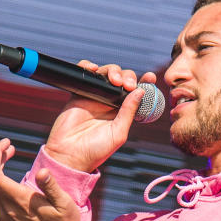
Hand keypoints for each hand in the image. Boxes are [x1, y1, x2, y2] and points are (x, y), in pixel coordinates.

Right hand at [42, 62, 156, 172]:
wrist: (70, 155)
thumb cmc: (96, 150)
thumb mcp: (118, 132)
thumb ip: (128, 112)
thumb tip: (140, 91)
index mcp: (122, 112)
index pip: (136, 93)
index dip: (144, 82)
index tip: (150, 77)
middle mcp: (110, 102)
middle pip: (122, 79)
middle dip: (127, 76)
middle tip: (127, 85)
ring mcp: (94, 96)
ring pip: (106, 74)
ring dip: (112, 71)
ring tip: (114, 80)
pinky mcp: (79, 93)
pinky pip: (84, 74)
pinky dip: (88, 66)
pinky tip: (93, 69)